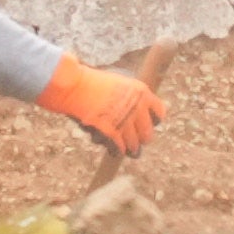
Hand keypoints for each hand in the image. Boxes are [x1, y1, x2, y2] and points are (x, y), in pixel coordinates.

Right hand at [38, 55, 166, 155]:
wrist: (74, 86)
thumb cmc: (91, 82)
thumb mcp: (119, 82)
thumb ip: (130, 98)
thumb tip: (136, 116)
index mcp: (142, 92)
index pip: (159, 114)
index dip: (153, 121)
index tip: (145, 124)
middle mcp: (137, 107)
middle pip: (147, 134)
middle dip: (141, 139)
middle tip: (135, 140)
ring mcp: (125, 121)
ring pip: (134, 145)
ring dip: (129, 148)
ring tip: (126, 149)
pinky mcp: (111, 133)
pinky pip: (119, 149)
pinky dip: (116, 151)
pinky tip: (113, 150)